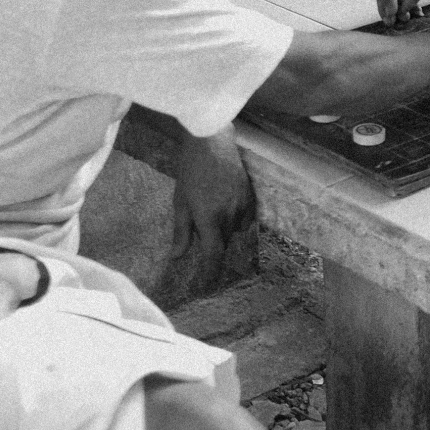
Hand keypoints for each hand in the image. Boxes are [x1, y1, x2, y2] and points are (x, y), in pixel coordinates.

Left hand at [157, 127, 257, 303]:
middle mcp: (230, 215)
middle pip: (223, 242)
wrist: (212, 142)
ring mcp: (243, 205)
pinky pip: (247, 219)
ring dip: (225, 229)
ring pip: (235, 230)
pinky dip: (238, 219)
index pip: (213, 255)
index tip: (208, 286)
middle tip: (201, 227)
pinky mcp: (252, 196)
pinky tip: (227, 206)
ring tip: (212, 209)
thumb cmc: (190, 171)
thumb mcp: (180, 201)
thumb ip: (181, 231)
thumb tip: (178, 257)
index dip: (211, 273)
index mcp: (209, 218)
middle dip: (213, 242)